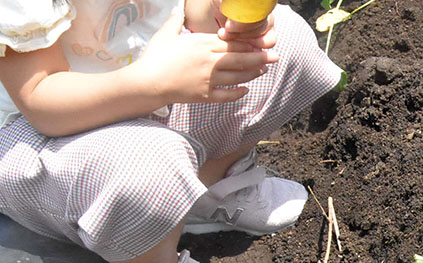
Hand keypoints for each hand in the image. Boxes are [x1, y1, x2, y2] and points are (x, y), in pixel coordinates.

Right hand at [138, 9, 277, 104]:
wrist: (148, 82)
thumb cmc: (155, 56)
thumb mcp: (166, 34)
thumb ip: (176, 20)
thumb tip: (179, 6)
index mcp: (201, 44)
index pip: (231, 43)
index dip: (248, 44)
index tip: (262, 44)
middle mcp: (208, 61)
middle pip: (239, 59)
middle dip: (259, 58)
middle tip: (275, 57)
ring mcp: (208, 79)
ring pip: (236, 76)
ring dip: (252, 74)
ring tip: (263, 71)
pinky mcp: (205, 95)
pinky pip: (226, 95)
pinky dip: (237, 93)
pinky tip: (245, 90)